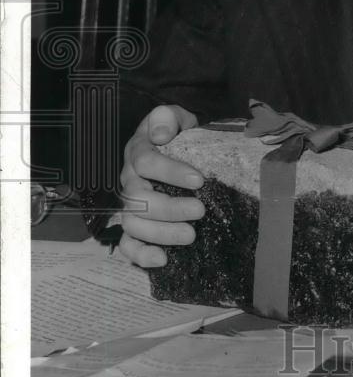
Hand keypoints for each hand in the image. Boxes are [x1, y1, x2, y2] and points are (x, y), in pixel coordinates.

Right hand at [117, 104, 204, 267]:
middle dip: (170, 208)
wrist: (172, 147)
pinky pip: (127, 244)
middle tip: (200, 211)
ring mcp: (129, 204)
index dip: (170, 172)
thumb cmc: (175, 134)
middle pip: (138, 199)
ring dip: (161, 233)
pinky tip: (163, 259)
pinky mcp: (133, 225)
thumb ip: (167, 117)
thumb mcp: (174, 117)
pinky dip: (141, 255)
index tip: (198, 180)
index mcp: (138, 152)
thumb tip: (161, 133)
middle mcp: (129, 179)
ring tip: (191, 235)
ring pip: (133, 223)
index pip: (146, 162)